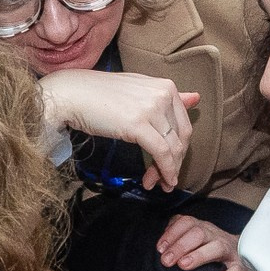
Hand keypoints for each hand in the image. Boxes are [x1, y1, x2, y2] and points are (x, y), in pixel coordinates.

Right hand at [38, 70, 197, 188]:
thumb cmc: (100, 94)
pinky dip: (165, 169)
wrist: (73, 94)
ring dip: (168, 170)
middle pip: (181, 137)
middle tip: (165, 179)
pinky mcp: (138, 124)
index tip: (171, 164)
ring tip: (160, 184)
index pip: (184, 124)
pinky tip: (161, 180)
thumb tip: (196, 98)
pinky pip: (161, 152)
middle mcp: (163, 95)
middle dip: (176, 162)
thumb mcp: (139, 90)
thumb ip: (166, 97)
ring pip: (173, 147)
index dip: (180, 148)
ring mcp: (151, 108)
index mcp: (166, 86)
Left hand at [156, 215, 243, 270]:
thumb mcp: (196, 239)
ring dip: (199, 255)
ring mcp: (230, 251)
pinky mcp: (241, 267)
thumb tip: (161, 248)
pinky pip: (236, 270)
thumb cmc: (212, 248)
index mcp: (203, 229)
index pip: (186, 223)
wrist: (245, 255)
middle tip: (166, 261)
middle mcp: (215, 237)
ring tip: (184, 265)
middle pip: (199, 233)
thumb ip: (178, 238)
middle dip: (180, 246)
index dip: (171, 233)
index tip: (160, 249)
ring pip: (217, 247)